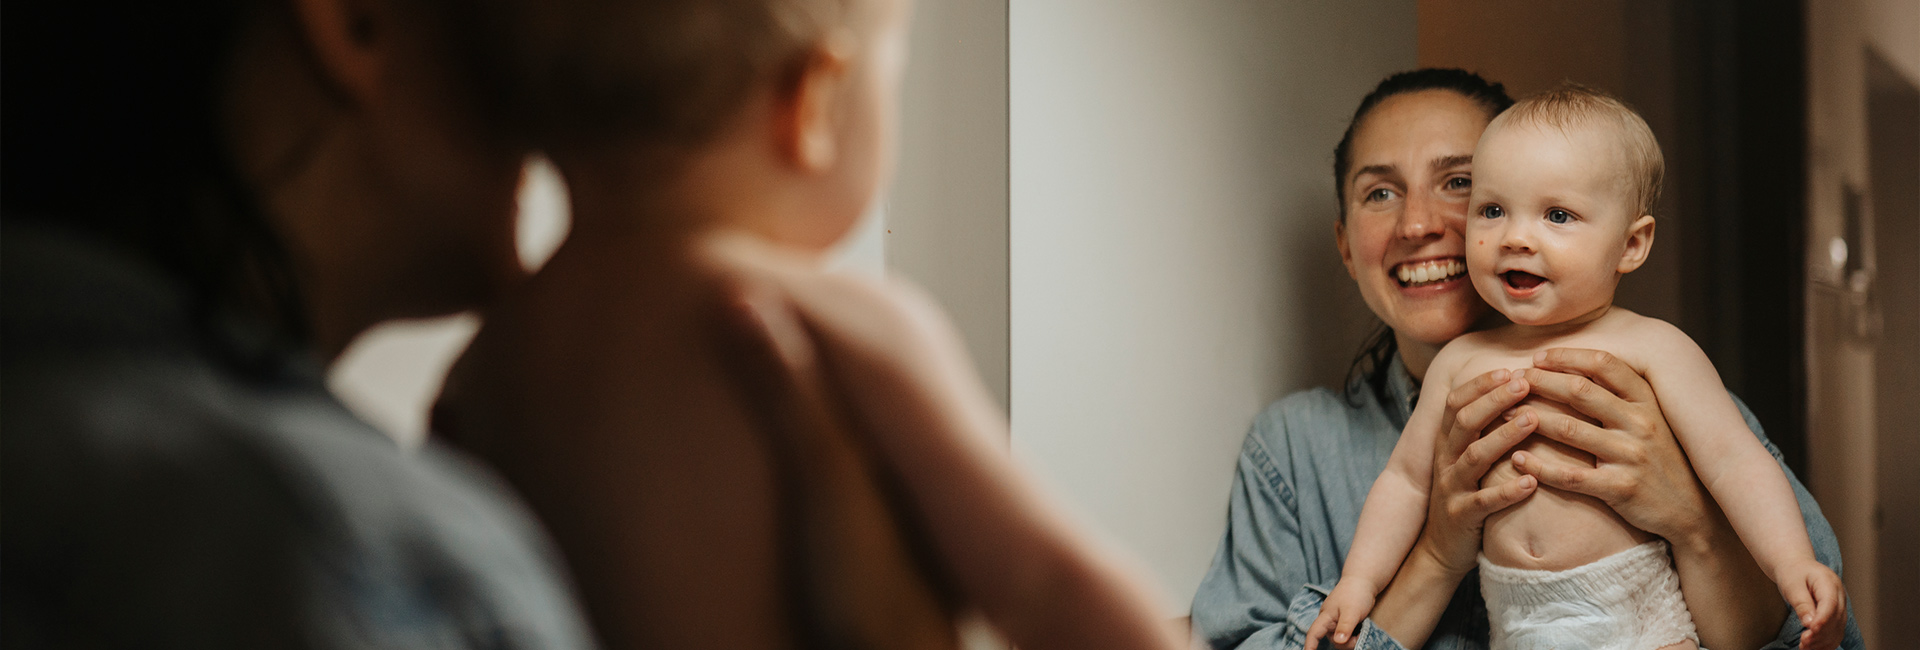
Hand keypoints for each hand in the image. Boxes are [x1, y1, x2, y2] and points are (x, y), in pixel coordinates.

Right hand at [1305, 580, 1376, 649]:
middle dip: (1344, 644)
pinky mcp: (1345, 622)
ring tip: (1361, 634)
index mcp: (1326, 617)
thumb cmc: (1355, 594)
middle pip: (1331, 639)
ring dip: (1350, 641)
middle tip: (1357, 640)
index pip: (1313, 633)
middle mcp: (1329, 621)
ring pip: (1340, 638)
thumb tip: (1338, 641)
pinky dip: (1353, 637)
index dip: (1310, 646)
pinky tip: (1360, 632)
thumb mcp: (1351, 611)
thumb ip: (1344, 626)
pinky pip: (1346, 634)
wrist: (1363, 581)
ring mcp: (1337, 621)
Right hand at [1413, 368, 1538, 575]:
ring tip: (1533, 420)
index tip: (1510, 369)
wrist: (1440, 549)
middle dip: (1495, 400)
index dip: (1480, 385)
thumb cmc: (1466, 494)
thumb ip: (1481, 429)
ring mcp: (1451, 488)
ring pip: (1474, 456)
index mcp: (1446, 442)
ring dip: (1504, 436)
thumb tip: (1513, 390)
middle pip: (1464, 421)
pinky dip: (1507, 491)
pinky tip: (1531, 482)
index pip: (1456, 403)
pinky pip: (1484, 502)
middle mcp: (1444, 460)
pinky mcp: (1462, 517)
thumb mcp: (1465, 458)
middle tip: (1525, 383)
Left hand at [1508, 349, 1716, 545]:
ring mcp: (1630, 456)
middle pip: (1579, 392)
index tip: (1538, 357)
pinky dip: (1539, 466)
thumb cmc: (1662, 457)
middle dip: (1540, 382)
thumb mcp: (1652, 418)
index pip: (1604, 364)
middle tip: (1512, 380)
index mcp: (1647, 401)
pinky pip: (1570, 475)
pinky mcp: (1620, 489)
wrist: (1691, 510)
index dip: (1567, 357)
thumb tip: (1578, 363)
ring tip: (1501, 414)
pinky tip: (1517, 458)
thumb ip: (1622, 394)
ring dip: (1530, 419)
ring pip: (1569, 430)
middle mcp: (1640, 423)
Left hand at [1777, 561, 1846, 649]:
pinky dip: (1826, 642)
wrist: (1798, 567)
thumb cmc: (1794, 573)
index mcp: (1828, 582)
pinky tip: (1813, 648)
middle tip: (1803, 642)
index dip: (1823, 619)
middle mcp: (1839, 595)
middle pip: (1836, 618)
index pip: (1830, 604)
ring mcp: (1840, 606)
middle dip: (1820, 633)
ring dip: (1823, 640)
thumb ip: (1801, 603)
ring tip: (1804, 647)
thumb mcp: (1792, 585)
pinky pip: (1836, 632)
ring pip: (1838, 628)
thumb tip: (1810, 623)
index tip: (1811, 630)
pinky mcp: (1836, 615)